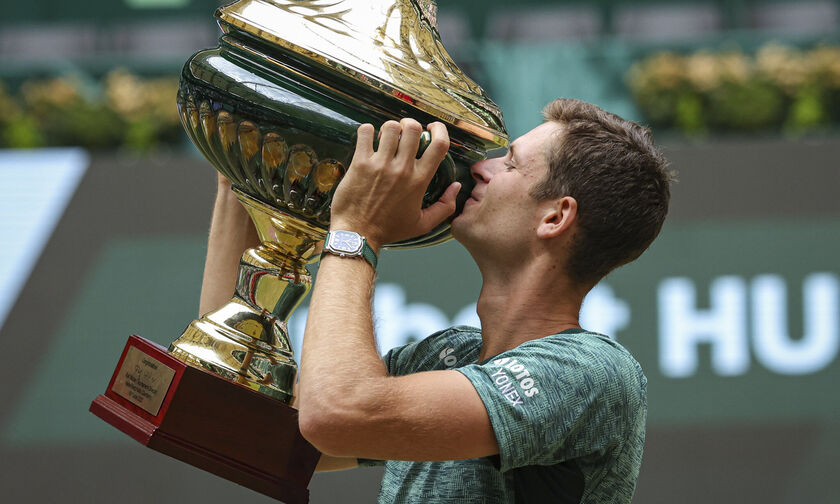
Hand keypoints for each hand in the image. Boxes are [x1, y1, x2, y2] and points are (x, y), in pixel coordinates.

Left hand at [329, 119, 460, 250]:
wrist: (357, 234)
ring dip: (390, 128)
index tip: (432, 128)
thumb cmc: (389, 229)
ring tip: (386, 137)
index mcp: (419, 181)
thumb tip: (456, 187)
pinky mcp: (360, 163)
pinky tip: (369, 139)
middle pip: (413, 129)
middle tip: (404, 132)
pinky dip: (368, 130)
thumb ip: (444, 207)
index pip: (439, 145)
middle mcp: (402, 169)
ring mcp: (380, 164)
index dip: (439, 130)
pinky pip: (366, 132)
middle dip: (410, 125)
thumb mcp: (422, 224)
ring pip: (390, 127)